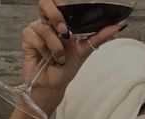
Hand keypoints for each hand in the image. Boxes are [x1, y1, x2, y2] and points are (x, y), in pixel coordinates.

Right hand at [21, 0, 120, 114]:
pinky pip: (34, 37)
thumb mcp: (84, 51)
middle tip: (64, 32)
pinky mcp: (27, 39)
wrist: (54, 85)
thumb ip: (99, 37)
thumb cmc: (66, 69)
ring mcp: (37, 30)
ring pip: (44, 27)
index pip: (60, 4)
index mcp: (62, 24)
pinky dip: (44, 50)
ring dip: (55, 47)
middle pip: (46, 3)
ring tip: (58, 58)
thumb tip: (117, 26)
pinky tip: (46, 58)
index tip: (70, 21)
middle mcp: (49, 24)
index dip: (62, 4)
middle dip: (56, 16)